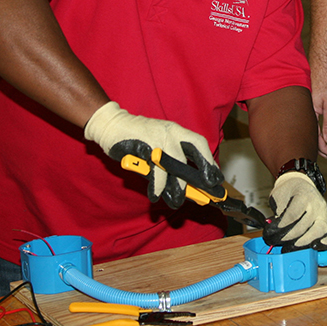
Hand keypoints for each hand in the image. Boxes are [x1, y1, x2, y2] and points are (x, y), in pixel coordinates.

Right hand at [84, 101, 223, 208]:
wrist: (111, 125)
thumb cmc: (137, 138)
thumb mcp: (158, 146)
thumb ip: (170, 161)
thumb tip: (185, 185)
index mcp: (176, 131)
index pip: (199, 143)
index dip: (209, 159)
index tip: (215, 177)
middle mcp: (171, 132)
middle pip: (193, 148)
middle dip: (204, 167)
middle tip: (207, 187)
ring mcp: (158, 137)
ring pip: (175, 162)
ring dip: (177, 184)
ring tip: (177, 200)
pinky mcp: (144, 146)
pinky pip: (155, 169)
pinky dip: (157, 184)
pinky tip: (156, 194)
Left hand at [262, 172, 326, 250]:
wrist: (300, 184)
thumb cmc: (288, 191)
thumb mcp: (279, 196)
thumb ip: (278, 212)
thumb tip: (274, 230)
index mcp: (304, 195)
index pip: (293, 214)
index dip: (283, 225)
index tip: (274, 231)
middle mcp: (317, 205)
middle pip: (305, 224)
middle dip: (291, 236)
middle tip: (280, 241)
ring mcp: (324, 215)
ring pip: (320, 230)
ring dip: (306, 241)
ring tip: (294, 246)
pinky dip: (326, 243)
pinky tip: (316, 247)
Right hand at [310, 62, 326, 158]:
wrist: (322, 62)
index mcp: (310, 113)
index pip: (315, 136)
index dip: (322, 147)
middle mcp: (305, 111)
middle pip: (310, 132)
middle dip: (317, 144)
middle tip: (325, 154)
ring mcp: (306, 104)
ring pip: (309, 124)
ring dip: (316, 135)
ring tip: (322, 144)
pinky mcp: (308, 99)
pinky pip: (309, 116)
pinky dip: (314, 124)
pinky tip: (317, 126)